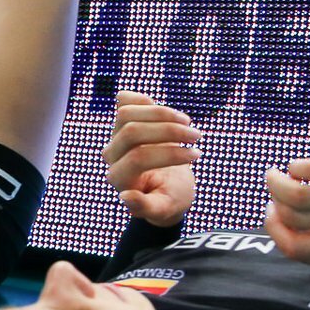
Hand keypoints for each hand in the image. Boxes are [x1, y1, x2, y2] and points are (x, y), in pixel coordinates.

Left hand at [104, 90, 200, 226]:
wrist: (168, 182)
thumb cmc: (169, 197)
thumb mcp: (164, 209)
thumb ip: (145, 208)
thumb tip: (125, 197)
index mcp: (120, 178)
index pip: (138, 157)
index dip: (169, 153)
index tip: (196, 155)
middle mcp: (112, 156)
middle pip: (132, 132)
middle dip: (169, 131)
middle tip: (197, 136)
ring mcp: (115, 136)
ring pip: (128, 113)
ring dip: (162, 113)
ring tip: (187, 122)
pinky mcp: (122, 121)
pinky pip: (125, 101)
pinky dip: (145, 100)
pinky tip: (168, 112)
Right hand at [263, 128, 309, 262]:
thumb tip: (274, 227)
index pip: (298, 250)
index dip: (273, 232)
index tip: (271, 213)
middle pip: (294, 218)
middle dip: (273, 202)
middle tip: (274, 190)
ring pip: (299, 196)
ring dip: (276, 183)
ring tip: (275, 176)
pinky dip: (294, 167)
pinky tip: (296, 166)